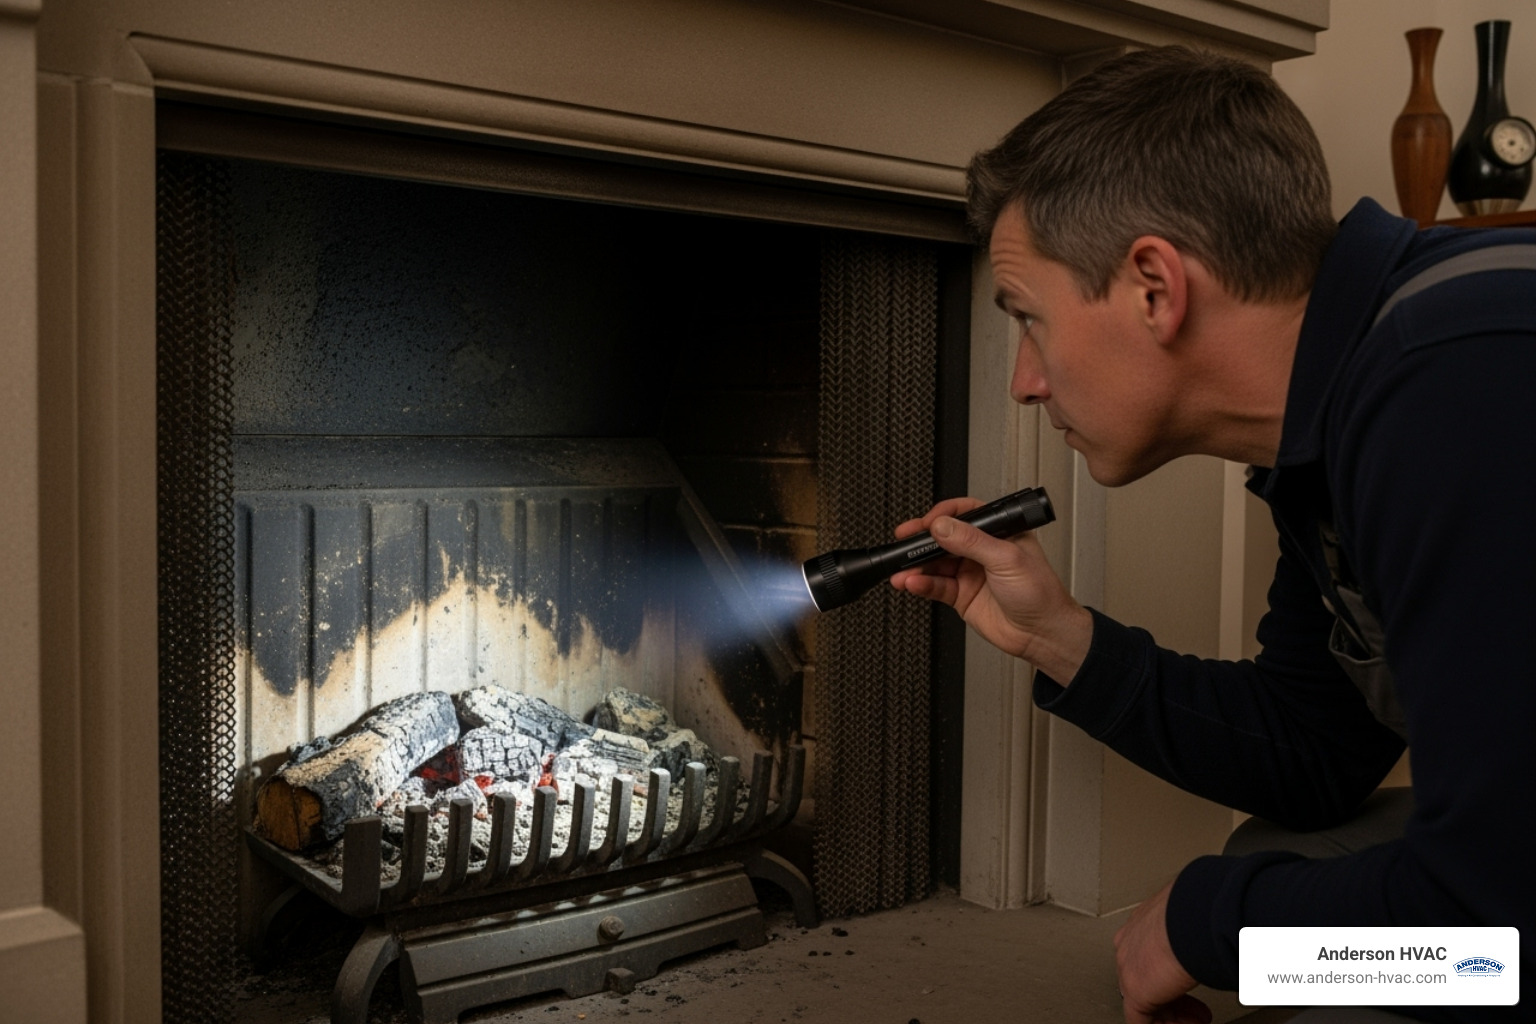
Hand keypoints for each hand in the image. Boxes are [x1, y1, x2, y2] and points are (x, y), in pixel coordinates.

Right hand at [888, 497, 1092, 682]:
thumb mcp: (1007, 559)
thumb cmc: (1041, 594)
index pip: (965, 513)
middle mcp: (982, 550)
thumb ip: (972, 541)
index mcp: (998, 532)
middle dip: (921, 540)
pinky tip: (913, 583)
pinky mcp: (961, 595)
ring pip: (935, 563)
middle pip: (944, 538)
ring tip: (903, 570)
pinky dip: (922, 584)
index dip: (943, 515)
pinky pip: (936, 586)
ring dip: (917, 566)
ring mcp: (970, 573)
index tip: (928, 522)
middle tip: (904, 540)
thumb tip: (943, 526)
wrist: (1043, 634)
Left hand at [1113, 881, 1208, 1023]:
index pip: (1150, 955)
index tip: (1192, 979)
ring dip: (1175, 1015)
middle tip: (1199, 1009)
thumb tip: (1225, 939)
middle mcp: (1130, 944)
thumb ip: (1199, 936)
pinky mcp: (1135, 992)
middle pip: (1147, 979)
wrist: (1191, 920)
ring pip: (1144, 1001)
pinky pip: (1142, 1021)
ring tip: (1198, 1020)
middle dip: (1176, 999)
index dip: (1172, 974)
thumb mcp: (1196, 921)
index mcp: (1143, 924)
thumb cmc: (1200, 913)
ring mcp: (1128, 968)